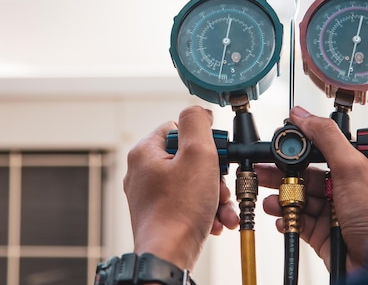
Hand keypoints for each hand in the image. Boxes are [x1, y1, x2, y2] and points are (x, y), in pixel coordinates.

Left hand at [124, 106, 238, 270]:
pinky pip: (186, 203)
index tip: (217, 152)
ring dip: (214, 195)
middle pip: (187, 159)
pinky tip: (216, 222)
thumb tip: (197, 110)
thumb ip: (197, 123)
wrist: (169, 256)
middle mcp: (143, 172)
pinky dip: (204, 210)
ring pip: (191, 183)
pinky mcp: (159, 214)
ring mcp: (150, 195)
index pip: (177, 128)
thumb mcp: (197, 154)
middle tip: (222, 187)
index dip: (202, 139)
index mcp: (145, 152)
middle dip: (213, 174)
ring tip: (224, 210)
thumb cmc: (179, 211)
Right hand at [259, 106, 367, 270]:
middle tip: (262, 169)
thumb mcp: (353, 168)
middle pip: (304, 173)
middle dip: (281, 172)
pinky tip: (280, 217)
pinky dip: (284, 217)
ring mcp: (332, 211)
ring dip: (280, 197)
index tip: (278, 143)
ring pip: (297, 197)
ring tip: (271, 200)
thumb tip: (302, 114)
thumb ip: (326, 138)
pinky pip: (296, 219)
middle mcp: (344, 187)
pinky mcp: (321, 233)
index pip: (322, 148)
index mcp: (357, 168)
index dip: (298, 146)